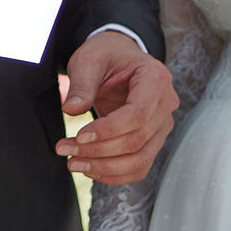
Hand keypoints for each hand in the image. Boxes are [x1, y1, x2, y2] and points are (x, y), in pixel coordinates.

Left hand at [56, 31, 175, 184]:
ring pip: (140, 160)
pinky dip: (115, 174)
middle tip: (65, 150)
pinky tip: (90, 169)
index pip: (138, 114)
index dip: (108, 130)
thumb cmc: (106, 56)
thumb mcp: (89, 60)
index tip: (79, 136)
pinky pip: (139, 166)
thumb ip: (82, 84)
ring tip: (73, 163)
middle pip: (137, 140)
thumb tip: (72, 109)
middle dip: (99, 151)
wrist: (119, 58)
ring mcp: (162, 125)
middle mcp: (166, 103)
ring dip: (105, 167)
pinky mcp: (153, 140)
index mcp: (155, 78)